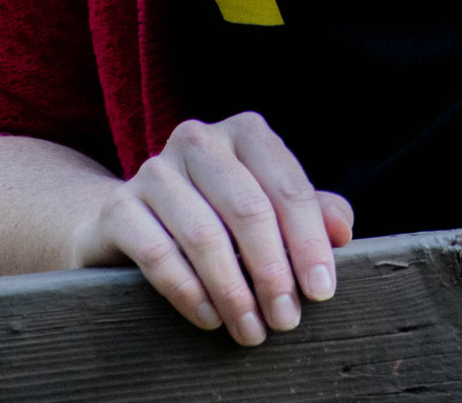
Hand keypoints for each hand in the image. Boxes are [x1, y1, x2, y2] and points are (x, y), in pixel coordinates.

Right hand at [70, 112, 353, 345]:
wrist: (127, 221)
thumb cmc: (215, 214)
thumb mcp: (265, 207)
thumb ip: (309, 212)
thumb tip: (342, 231)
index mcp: (244, 132)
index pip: (287, 185)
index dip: (309, 241)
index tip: (322, 291)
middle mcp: (199, 140)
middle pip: (248, 208)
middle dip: (273, 271)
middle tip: (287, 319)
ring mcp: (154, 170)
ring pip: (204, 234)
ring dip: (234, 291)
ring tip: (252, 329)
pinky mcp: (119, 207)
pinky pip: (158, 253)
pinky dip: (189, 291)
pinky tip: (210, 318)